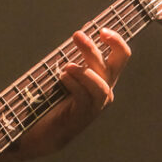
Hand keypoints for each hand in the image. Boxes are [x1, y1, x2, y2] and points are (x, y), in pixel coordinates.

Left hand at [4, 29, 131, 161]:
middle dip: (97, 48)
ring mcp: (95, 106)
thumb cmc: (52, 100)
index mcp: (103, 78)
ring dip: (83, 71)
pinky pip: (84, 97)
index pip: (121, 56)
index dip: (116, 41)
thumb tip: (82, 32)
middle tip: (76, 35)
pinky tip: (62, 78)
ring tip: (66, 66)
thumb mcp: (66, 74)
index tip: (101, 29)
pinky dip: (75, 84)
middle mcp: (104, 90)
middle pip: (114, 65)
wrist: (41, 132)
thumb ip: (76, 57)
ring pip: (101, 84)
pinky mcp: (82, 117)